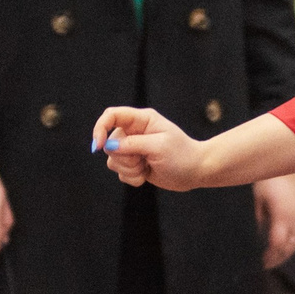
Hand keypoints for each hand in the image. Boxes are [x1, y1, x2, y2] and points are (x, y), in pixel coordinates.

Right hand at [92, 104, 208, 190]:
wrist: (196, 172)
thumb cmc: (182, 155)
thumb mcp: (158, 147)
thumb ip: (133, 144)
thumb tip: (109, 145)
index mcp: (141, 120)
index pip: (111, 116)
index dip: (100, 128)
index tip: (98, 146)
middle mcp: (134, 132)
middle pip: (110, 143)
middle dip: (124, 158)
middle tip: (143, 161)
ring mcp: (133, 149)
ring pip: (113, 160)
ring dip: (128, 169)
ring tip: (146, 168)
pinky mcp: (134, 164)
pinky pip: (120, 173)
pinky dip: (131, 177)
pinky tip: (146, 175)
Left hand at [254, 173, 294, 268]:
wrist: (288, 165)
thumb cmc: (269, 179)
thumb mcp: (257, 199)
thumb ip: (258, 218)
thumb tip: (256, 233)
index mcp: (282, 216)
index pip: (277, 244)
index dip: (269, 256)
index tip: (258, 263)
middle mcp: (294, 220)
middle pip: (288, 248)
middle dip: (277, 259)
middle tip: (263, 265)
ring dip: (284, 254)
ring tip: (271, 259)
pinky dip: (288, 245)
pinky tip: (279, 247)